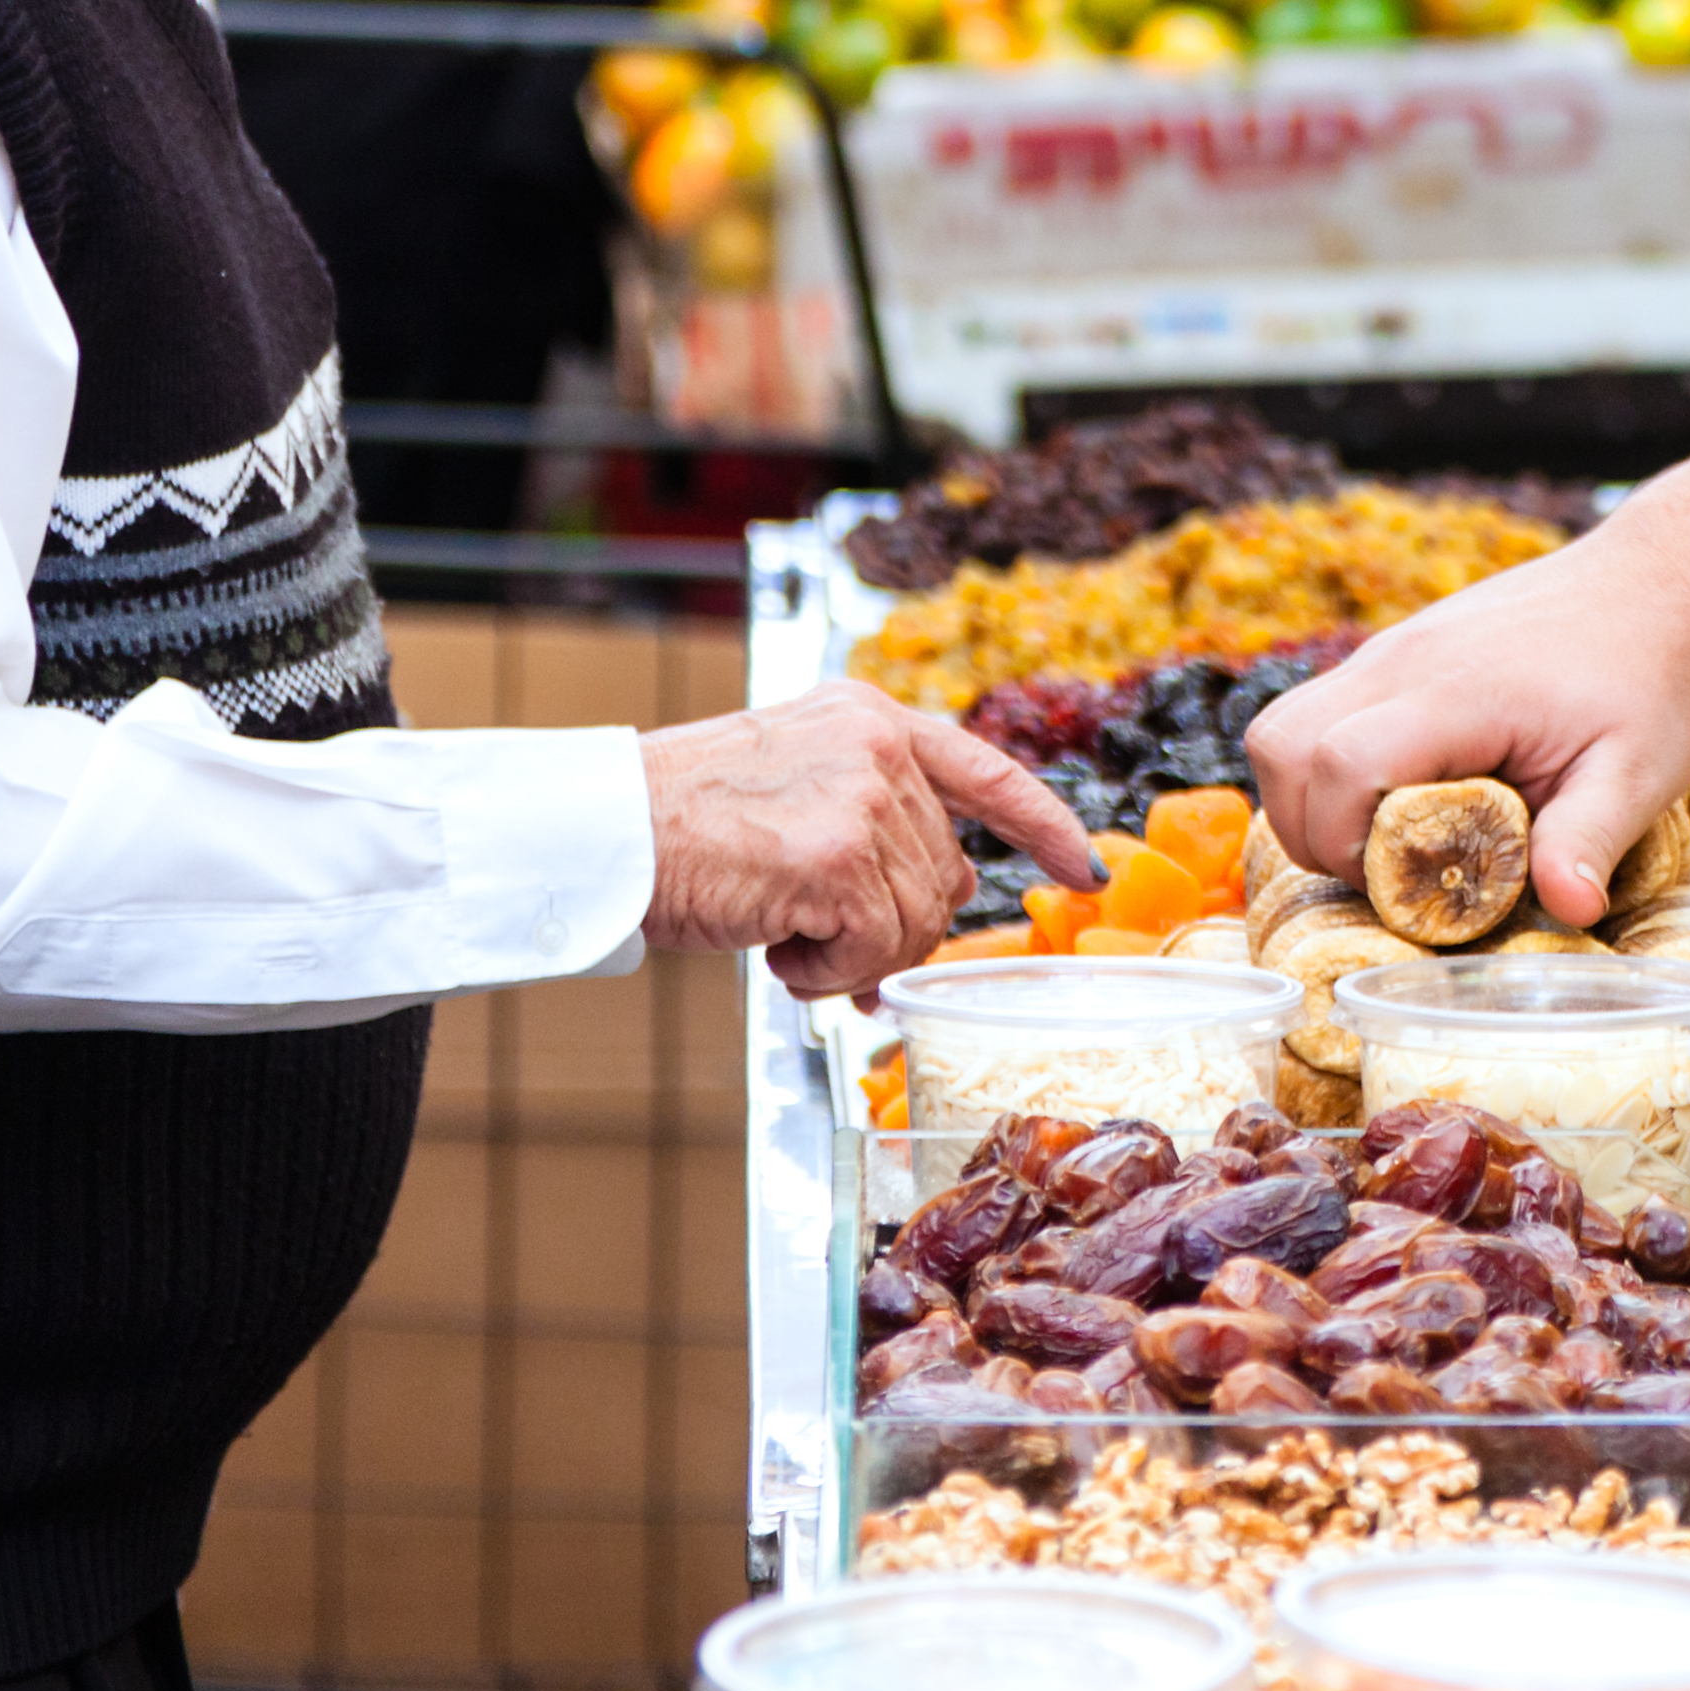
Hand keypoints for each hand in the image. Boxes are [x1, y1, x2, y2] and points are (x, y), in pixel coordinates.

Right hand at [638, 683, 1100, 999]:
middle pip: (942, 877)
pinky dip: (826, 972)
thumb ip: (877, 820)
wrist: (607, 831)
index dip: (1042, 825)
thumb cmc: (683, 823)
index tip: (1082, 867)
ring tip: (782, 930)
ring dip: (849, 954)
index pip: (986, 769)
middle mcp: (878, 746)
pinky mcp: (839, 857)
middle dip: (890, 929)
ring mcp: (864, 798)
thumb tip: (946, 894)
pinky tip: (777, 945)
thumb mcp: (799, 787)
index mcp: (870, 718)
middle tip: (818, 939)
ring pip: (912, 925)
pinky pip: (875, 952)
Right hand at [1246, 535, 1689, 923]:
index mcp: (1455, 691)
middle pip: (1282, 746)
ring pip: (1281, 729)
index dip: (1348, 843)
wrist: (1652, 590)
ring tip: (1382, 843)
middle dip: (1310, 830)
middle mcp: (1399, 662)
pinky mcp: (1389, 658)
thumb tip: (1571, 909)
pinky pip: (1313, 716)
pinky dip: (1326, 772)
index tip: (1403, 884)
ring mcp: (1386, 653)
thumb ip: (1590, 838)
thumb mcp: (1637, 771)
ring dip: (1307, 800)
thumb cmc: (1646, 681)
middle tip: (1385, 872)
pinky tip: (1398, 801)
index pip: (1343, 763)